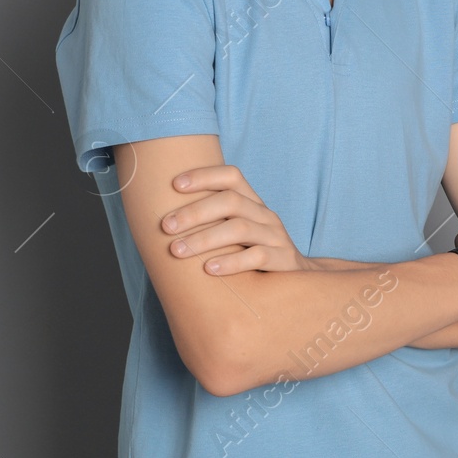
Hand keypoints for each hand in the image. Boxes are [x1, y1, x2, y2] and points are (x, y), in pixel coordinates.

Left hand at [160, 164, 313, 274]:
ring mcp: (276, 236)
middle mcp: (264, 215)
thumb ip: (211, 223)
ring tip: (177, 251)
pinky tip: (209, 269)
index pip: (232, 176)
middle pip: (231, 201)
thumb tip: (161, 220)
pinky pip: (257, 256)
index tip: (174, 185)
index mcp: (252, 203)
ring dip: (204, 238)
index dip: (204, 176)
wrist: (296, 281)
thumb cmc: (251, 254)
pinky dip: (231, 262)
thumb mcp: (235, 233)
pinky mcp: (284, 260)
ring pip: (240, 229)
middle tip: (166, 227)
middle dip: (194, 212)